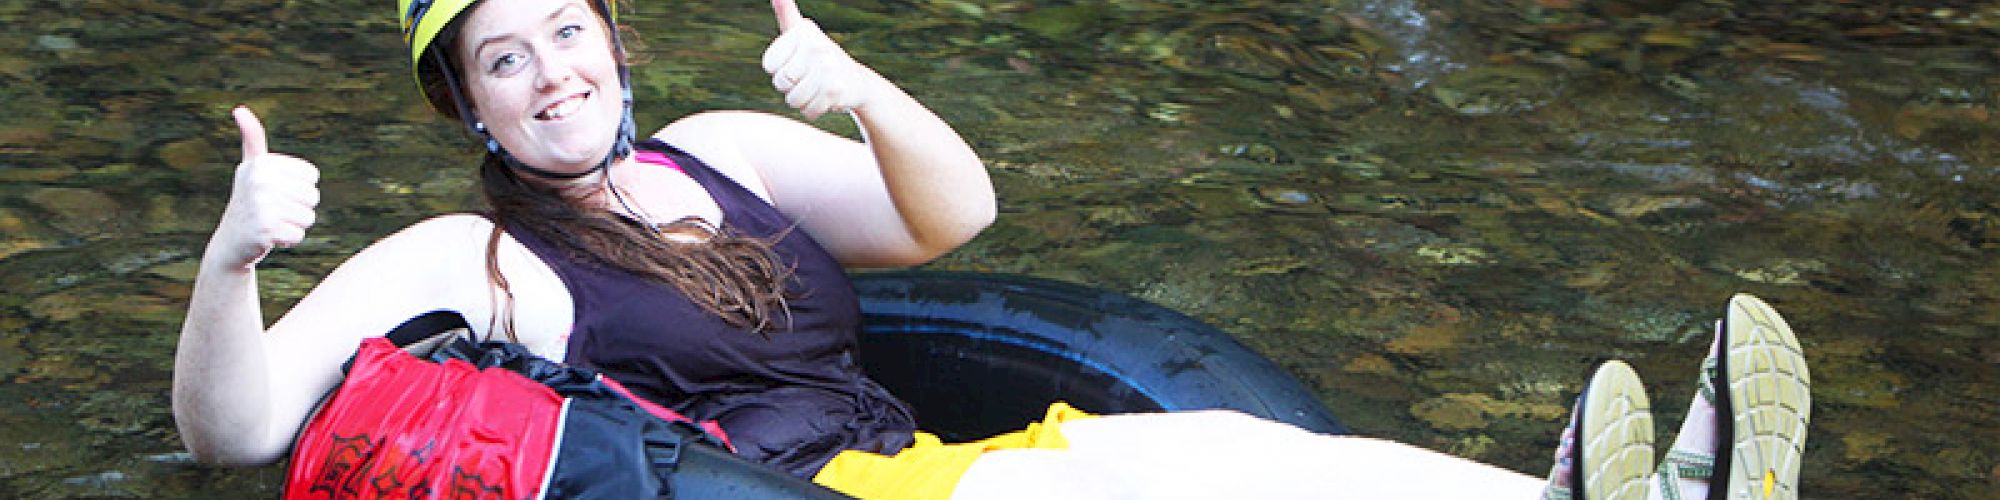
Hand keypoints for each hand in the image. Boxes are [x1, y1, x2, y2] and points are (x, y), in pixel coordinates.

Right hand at [213, 107, 319, 269]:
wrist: (231, 242)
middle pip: (313, 196)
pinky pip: (299, 234)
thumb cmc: (249, 202)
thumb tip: (239, 109)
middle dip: (298, 208)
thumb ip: (252, 139)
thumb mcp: (251, 168)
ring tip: (271, 223)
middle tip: (273, 211)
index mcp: (261, 163)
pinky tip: (270, 237)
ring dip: (294, 225)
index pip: (312, 176)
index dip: (299, 188)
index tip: (276, 192)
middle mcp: (259, 180)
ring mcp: (260, 205)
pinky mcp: (265, 229)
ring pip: (308, 216)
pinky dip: (288, 240)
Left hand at [761, 0, 879, 119]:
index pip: (771, 65)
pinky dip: (813, 111)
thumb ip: (786, 12)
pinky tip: (825, 100)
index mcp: (803, 31)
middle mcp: (816, 45)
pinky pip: (808, 111)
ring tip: (815, 90)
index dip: (779, 71)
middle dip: (790, 88)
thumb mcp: (800, 33)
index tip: (795, 64)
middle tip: (807, 79)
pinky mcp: (836, 89)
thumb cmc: (818, 57)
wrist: (856, 81)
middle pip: (781, 82)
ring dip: (801, 101)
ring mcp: (827, 67)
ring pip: (793, 99)